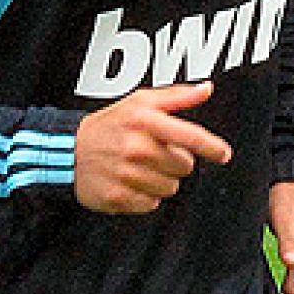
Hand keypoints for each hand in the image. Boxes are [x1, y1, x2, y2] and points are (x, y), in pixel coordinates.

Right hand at [74, 81, 231, 213]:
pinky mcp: (117, 197)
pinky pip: (152, 204)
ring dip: (162, 180)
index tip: (224, 154)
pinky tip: (132, 182)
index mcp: (145, 121)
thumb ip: (177, 96)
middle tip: (156, 154)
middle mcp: (136, 148)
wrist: (69, 151)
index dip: (212, 146)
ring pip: (170, 187)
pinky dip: (146, 196)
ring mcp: (126, 175)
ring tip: (142, 167)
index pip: (190, 136)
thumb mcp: (141, 101)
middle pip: (184, 166)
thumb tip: (207, 89)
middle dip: (176, 161)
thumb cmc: (111, 124)